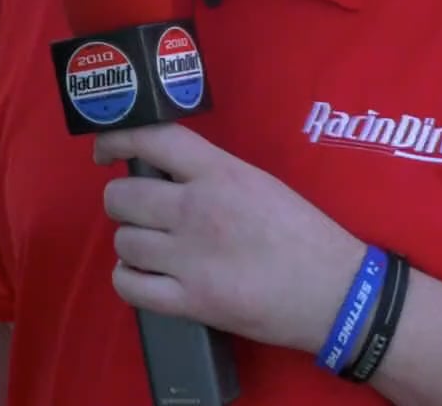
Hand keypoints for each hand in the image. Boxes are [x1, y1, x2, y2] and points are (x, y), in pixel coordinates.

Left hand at [94, 124, 367, 354]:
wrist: (339, 294)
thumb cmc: (305, 236)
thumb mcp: (259, 183)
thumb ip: (211, 174)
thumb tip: (162, 173)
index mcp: (220, 174)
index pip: (151, 139)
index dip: (115, 139)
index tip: (103, 152)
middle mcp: (197, 210)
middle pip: (120, 197)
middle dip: (123, 204)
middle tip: (143, 215)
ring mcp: (191, 258)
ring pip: (123, 241)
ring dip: (131, 244)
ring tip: (154, 249)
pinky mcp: (192, 302)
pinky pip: (128, 286)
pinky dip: (129, 281)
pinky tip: (145, 278)